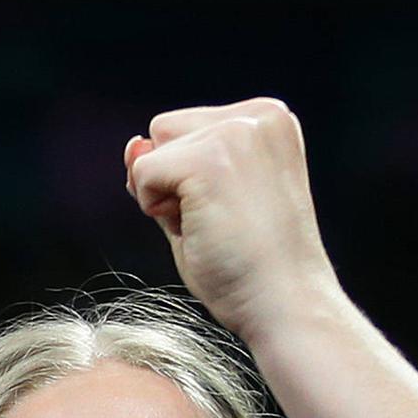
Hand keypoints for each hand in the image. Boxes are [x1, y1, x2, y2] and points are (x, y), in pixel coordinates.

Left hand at [122, 99, 343, 345]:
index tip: (233, 211)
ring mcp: (236, 132)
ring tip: (214, 225)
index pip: (186, 128)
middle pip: (164, 129)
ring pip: (151, 152)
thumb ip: (172, 170)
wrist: (284, 303)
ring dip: (165, 196)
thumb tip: (134, 144)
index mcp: (267, 118)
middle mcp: (258, 114)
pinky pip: (142, 173)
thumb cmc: (251, 266)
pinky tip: (200, 229)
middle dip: (173, 179)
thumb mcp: (207, 202)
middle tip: (219, 222)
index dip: (186, 177)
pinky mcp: (211, 159)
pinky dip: (154, 209)